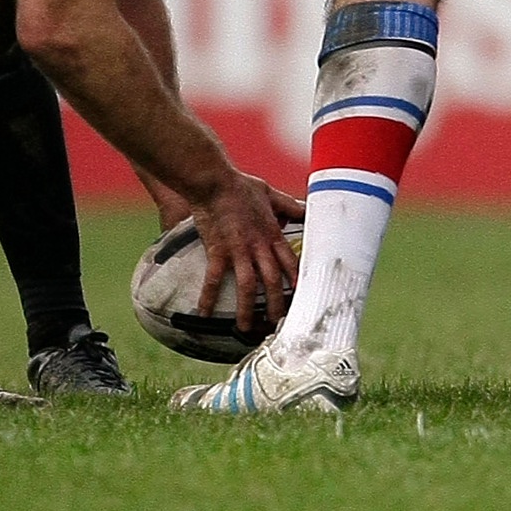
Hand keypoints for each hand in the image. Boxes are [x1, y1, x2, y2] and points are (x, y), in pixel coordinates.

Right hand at [192, 170, 302, 336]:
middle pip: (273, 281)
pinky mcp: (218, 250)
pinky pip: (214, 280)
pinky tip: (204, 314)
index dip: (298, 283)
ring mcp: (239, 250)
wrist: (215, 182)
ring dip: (248, 310)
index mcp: (273, 235)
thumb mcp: (271, 194)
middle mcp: (259, 246)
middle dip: (276, 305)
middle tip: (277, 325)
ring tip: (246, 329)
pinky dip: (208, 298)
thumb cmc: (241, 186)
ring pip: (249, 287)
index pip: (291, 264)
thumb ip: (289, 205)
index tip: (303, 299)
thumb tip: (307, 207)